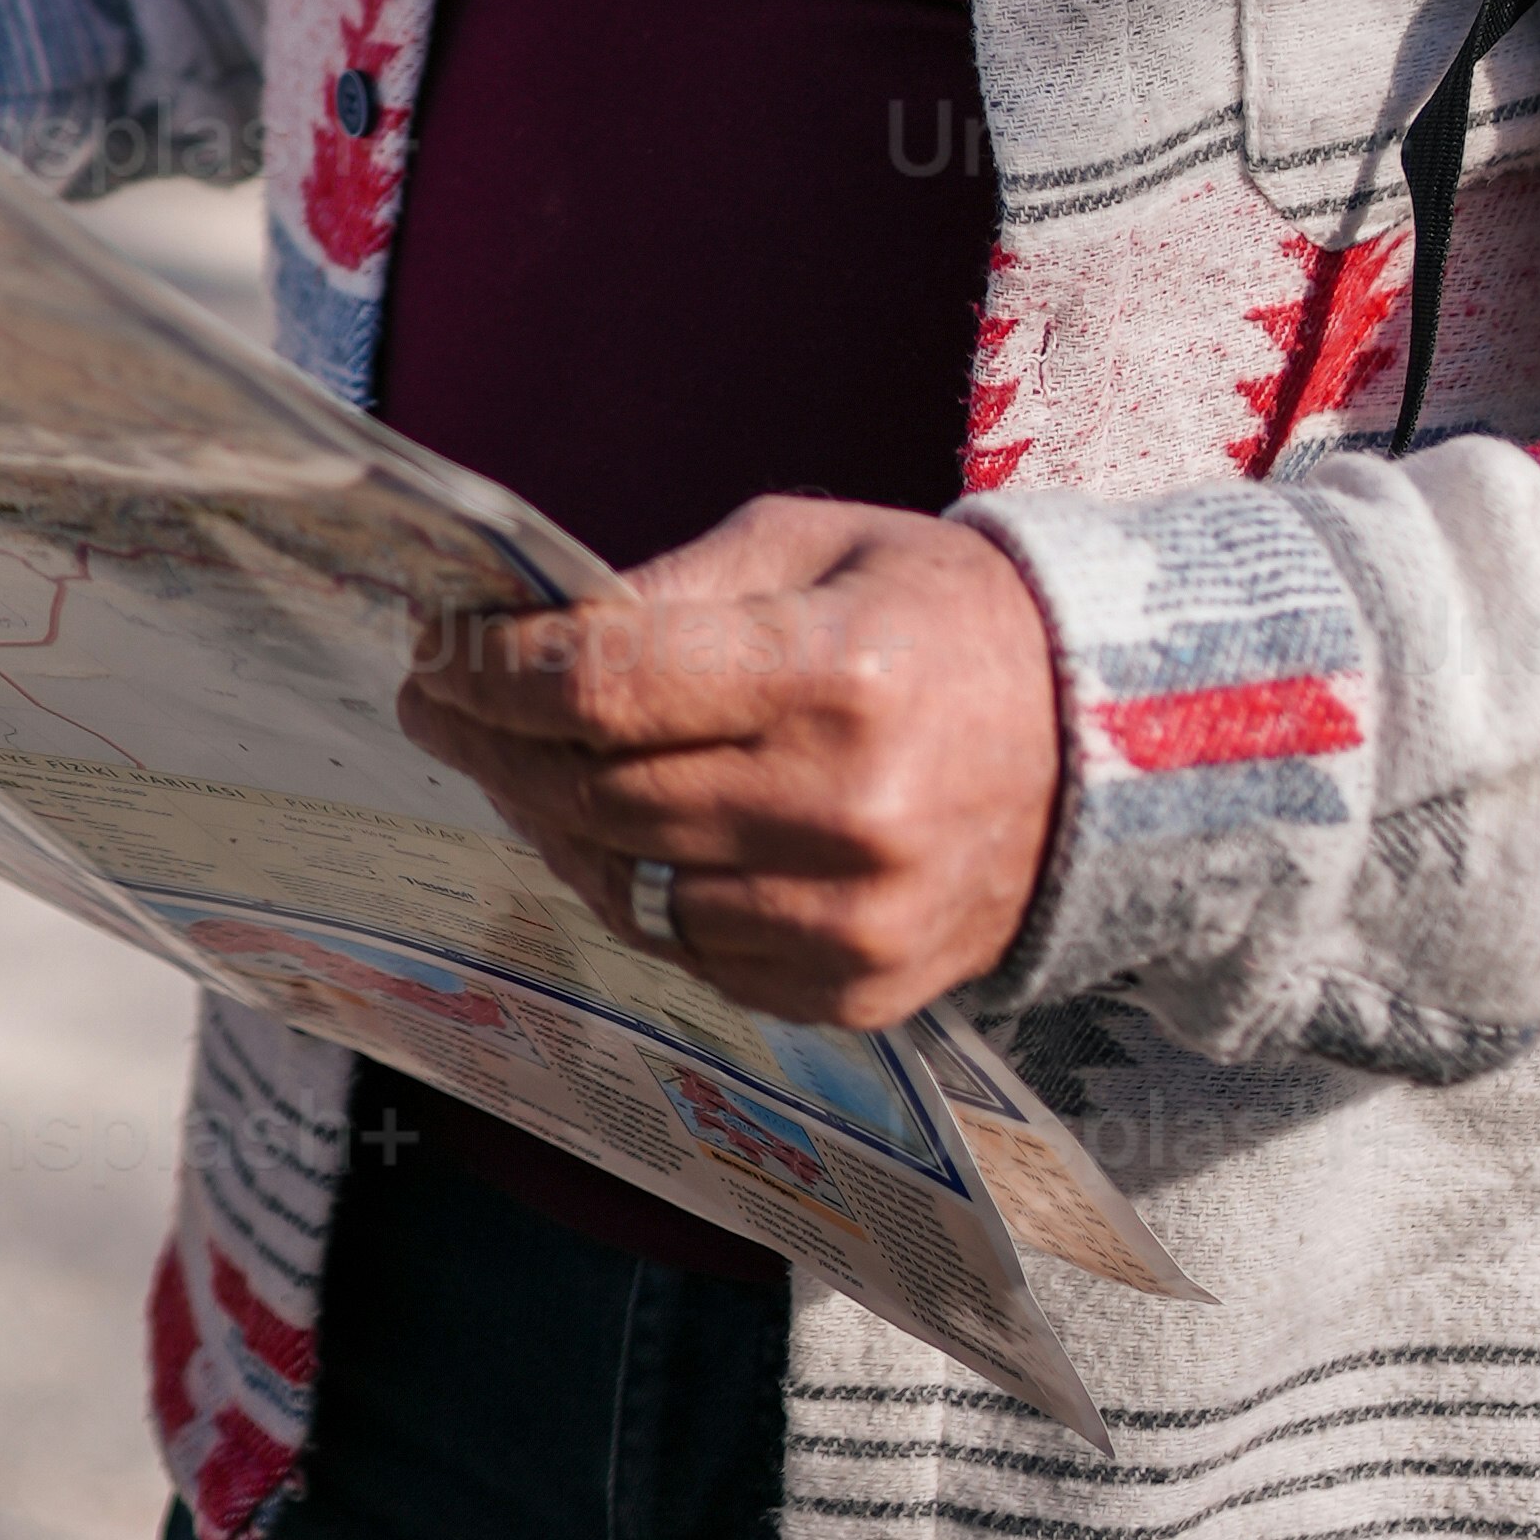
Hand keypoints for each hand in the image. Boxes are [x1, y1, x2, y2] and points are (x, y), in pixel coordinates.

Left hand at [396, 495, 1061, 1029]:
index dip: (496, 670)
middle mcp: (843, 812)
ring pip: (633, 890)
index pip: (607, 684)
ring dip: (552, 828)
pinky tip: (612, 836)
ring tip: (516, 768)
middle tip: (440, 706)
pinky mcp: (859, 994)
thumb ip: (674, 588)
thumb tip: (527, 628)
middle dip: (498, 746)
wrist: (1103, 744)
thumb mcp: (814, 545)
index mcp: (832, 674)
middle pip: (601, 794)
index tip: (436, 650)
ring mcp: (852, 922)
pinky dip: (640, 895)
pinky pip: (696, 957)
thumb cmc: (938, 614)